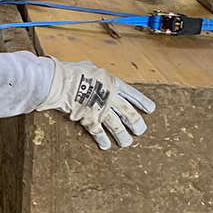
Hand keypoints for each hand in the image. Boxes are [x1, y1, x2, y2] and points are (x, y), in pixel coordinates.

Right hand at [37, 59, 154, 149]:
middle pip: (128, 113)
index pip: (132, 94)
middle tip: (140, 130)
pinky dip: (103, 140)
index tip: (150, 109)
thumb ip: (96, 73)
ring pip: (117, 126)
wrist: (62, 82)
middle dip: (136, 123)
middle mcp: (110, 98)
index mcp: (112, 83)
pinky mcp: (90, 120)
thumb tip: (93, 69)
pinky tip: (106, 146)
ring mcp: (101, 110)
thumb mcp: (89, 66)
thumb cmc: (72, 72)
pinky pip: (99, 132)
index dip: (142, 102)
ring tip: (127, 143)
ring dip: (123, 136)